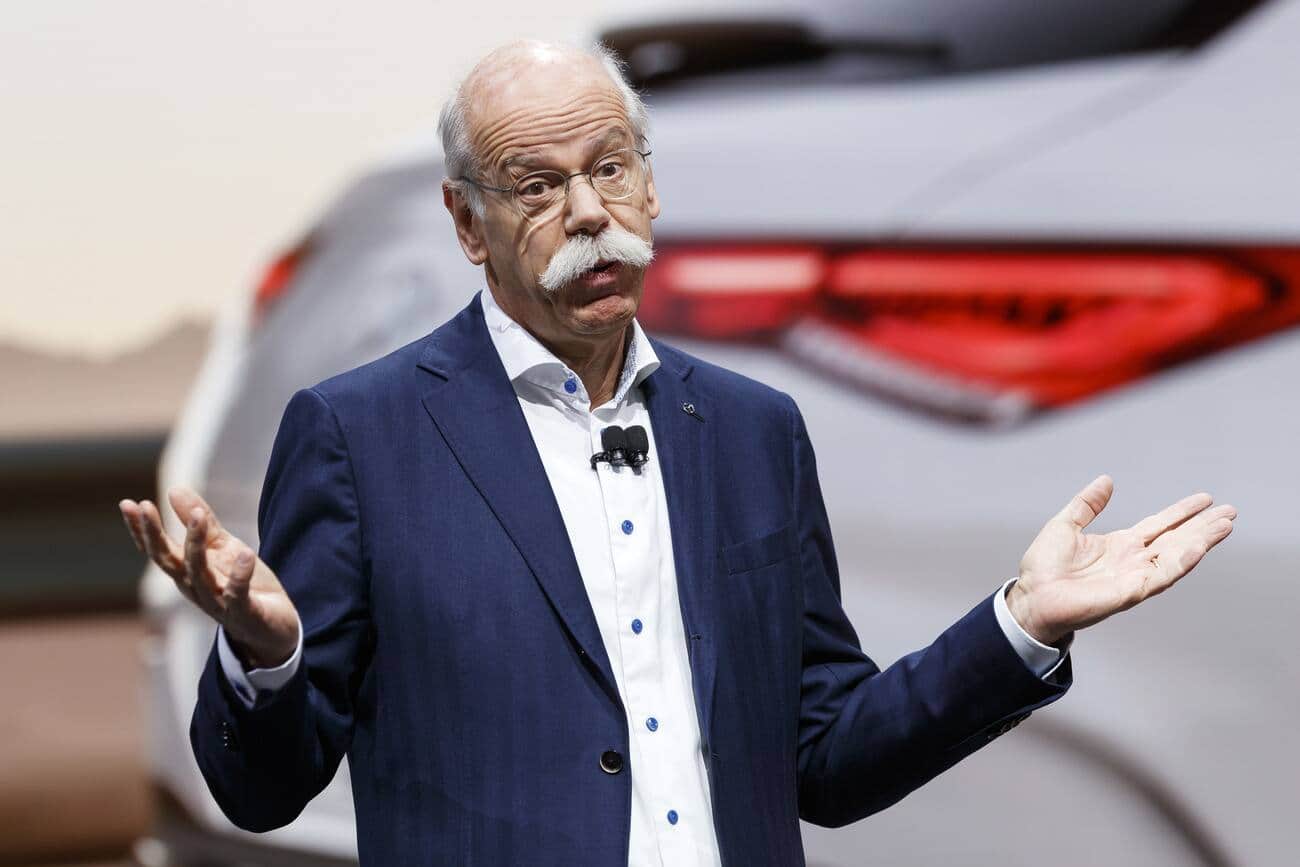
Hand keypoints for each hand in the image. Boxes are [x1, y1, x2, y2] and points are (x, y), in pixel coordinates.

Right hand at [119, 486, 299, 668]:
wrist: (274, 628)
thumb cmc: (244, 587)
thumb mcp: (224, 548)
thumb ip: (203, 523)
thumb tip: (174, 489)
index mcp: (187, 573)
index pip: (159, 550)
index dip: (141, 529)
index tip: (128, 503)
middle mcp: (195, 588)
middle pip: (169, 562)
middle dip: (155, 535)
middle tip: (145, 506)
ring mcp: (218, 603)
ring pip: (199, 575)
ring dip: (196, 545)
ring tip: (198, 517)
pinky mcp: (244, 613)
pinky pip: (237, 594)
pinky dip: (240, 575)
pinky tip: (246, 553)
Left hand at [1009, 474, 1235, 645]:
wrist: (1032, 597)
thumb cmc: (1043, 568)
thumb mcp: (1065, 525)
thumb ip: (1087, 504)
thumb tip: (1107, 480)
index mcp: (1120, 544)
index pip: (1159, 524)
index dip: (1182, 512)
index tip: (1206, 499)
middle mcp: (1133, 560)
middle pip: (1176, 539)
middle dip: (1203, 526)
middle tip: (1230, 512)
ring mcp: (1135, 576)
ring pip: (1177, 555)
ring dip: (1202, 541)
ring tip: (1225, 525)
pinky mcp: (1132, 591)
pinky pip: (1163, 575)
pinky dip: (1182, 561)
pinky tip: (1200, 546)